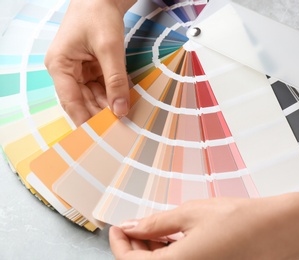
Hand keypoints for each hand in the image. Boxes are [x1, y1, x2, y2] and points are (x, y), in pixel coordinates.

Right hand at [45, 0, 135, 125]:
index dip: (85, 121)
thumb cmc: (98, 15)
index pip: (71, 102)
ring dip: (107, 108)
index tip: (99, 139)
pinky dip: (111, 97)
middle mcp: (65, 71)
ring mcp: (78, 71)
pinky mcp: (91, 70)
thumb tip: (121, 110)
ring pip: (93, 97)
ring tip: (123, 123)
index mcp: (59, 66)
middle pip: (82, 102)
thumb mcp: (110, 49)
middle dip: (100, 116)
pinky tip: (123, 106)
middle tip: (117, 133)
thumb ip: (116, 81)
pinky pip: (101, 88)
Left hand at [109, 166, 298, 259]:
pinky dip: (172, 254)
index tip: (118, 226)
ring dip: (154, 251)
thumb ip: (156, 223)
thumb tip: (132, 226)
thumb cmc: (241, 220)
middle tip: (139, 225)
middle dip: (136, 247)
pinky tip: (176, 237)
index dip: (119, 243)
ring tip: (159, 228)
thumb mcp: (191, 214)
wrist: (279, 231)